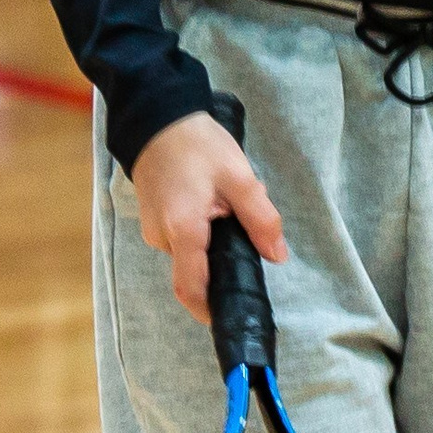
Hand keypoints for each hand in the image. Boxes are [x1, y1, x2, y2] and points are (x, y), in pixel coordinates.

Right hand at [129, 111, 287, 319]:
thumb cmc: (196, 143)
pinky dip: (203, 227)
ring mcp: (155, 228)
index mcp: (183, 231)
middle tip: (246, 226)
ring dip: (216, 238)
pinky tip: (215, 197)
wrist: (156, 114)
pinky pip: (182, 235)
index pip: (192, 289)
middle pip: (197, 269)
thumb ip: (261, 220)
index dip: (210, 310)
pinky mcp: (154, 216)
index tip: (232, 318)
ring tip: (231, 199)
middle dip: (226, 258)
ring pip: (191, 250)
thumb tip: (277, 255)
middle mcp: (163, 237)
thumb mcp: (239, 177)